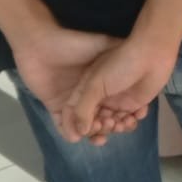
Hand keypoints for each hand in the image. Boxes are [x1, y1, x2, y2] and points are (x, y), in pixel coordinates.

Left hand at [13, 27, 135, 143]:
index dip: (123, 113)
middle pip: (101, 116)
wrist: (43, 45)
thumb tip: (139, 62)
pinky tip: (78, 137)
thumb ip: (119, 53)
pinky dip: (69, 133)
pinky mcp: (54, 106)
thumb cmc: (76, 44)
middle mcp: (88, 93)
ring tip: (100, 137)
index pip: (114, 101)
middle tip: (116, 128)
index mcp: (100, 81)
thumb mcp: (104, 45)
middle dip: (110, 126)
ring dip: (92, 132)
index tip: (131, 119)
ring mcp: (71, 101)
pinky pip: (62, 125)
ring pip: (84, 123)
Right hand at [61, 35, 179, 144]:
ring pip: (112, 124)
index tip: (84, 133)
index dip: (78, 125)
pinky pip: (129, 120)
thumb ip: (83, 109)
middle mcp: (101, 98)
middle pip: (95, 122)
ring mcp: (118, 101)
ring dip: (116, 127)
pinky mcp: (135, 104)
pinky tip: (136, 115)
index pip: (76, 113)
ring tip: (122, 122)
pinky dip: (131, 122)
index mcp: (87, 90)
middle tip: (108, 123)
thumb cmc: (120, 65)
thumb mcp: (95, 85)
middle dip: (100, 128)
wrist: (152, 54)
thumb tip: (80, 133)